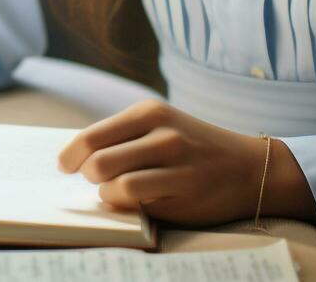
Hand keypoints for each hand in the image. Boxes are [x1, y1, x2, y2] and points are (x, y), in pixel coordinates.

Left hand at [57, 99, 277, 225]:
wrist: (249, 168)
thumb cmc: (194, 148)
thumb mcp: (161, 126)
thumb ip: (122, 136)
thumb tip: (74, 156)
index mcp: (150, 111)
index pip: (91, 136)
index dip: (71, 156)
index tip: (66, 166)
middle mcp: (162, 133)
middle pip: (97, 160)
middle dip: (89, 176)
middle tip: (98, 180)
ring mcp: (175, 163)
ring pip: (114, 182)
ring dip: (107, 193)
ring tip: (116, 191)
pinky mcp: (184, 191)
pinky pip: (136, 200)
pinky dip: (125, 204)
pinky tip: (136, 202)